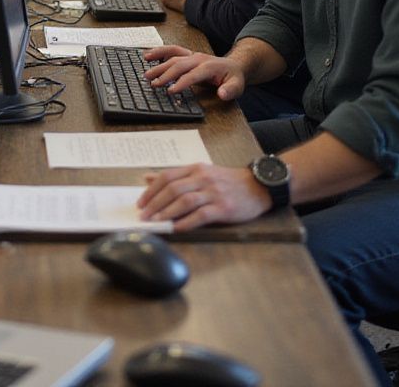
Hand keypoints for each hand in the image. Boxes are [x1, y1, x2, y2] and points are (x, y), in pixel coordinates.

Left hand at [137, 163, 270, 229]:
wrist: (257, 186)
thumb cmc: (226, 181)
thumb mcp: (201, 172)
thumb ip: (176, 176)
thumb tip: (148, 178)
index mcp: (195, 169)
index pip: (167, 176)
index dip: (151, 190)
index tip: (140, 202)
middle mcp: (202, 178)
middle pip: (173, 189)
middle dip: (155, 203)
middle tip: (144, 215)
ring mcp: (213, 192)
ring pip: (185, 200)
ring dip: (167, 212)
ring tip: (156, 222)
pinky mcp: (223, 207)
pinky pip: (201, 215)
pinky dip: (187, 222)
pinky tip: (177, 228)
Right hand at [143, 50, 245, 101]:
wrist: (233, 65)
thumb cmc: (233, 77)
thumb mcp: (237, 86)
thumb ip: (230, 90)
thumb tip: (222, 94)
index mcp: (209, 66)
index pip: (193, 75)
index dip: (181, 82)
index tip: (170, 91)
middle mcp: (198, 58)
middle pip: (179, 64)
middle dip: (165, 74)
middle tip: (154, 84)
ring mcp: (192, 55)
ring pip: (173, 57)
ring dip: (159, 64)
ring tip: (147, 73)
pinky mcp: (187, 55)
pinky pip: (171, 50)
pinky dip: (159, 52)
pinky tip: (148, 56)